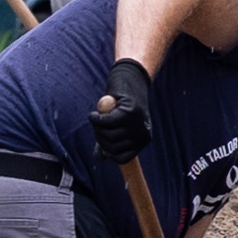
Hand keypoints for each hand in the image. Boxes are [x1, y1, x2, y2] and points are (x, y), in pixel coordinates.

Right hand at [87, 53, 158, 170]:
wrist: (131, 78)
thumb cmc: (121, 105)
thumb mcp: (117, 126)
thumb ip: (109, 141)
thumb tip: (100, 158)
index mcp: (143, 140)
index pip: (122, 158)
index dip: (108, 151)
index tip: (103, 140)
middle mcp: (143, 134)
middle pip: (112, 148)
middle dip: (100, 137)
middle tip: (99, 124)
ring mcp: (137, 123)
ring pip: (107, 135)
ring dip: (97, 128)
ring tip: (98, 117)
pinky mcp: (129, 112)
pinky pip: (105, 123)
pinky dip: (96, 119)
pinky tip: (94, 115)